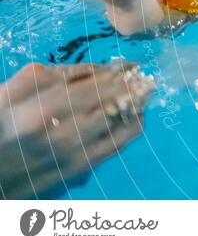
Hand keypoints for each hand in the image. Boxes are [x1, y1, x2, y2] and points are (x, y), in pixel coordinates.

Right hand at [0, 62, 152, 198]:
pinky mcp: (81, 170)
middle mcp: (63, 135)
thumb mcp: (6, 95)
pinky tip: (137, 116)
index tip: (132, 65)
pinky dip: (132, 128)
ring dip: (137, 106)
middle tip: (146, 77)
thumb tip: (89, 68)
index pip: (94, 86)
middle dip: (133, 88)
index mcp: (41, 112)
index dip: (118, 74)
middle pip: (112, 104)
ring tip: (146, 92)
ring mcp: (75, 156)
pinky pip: (117, 146)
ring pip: (120, 125)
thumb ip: (44, 76)